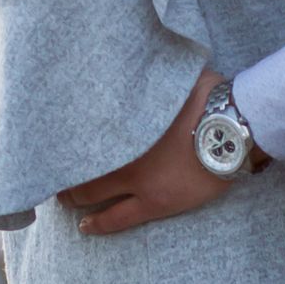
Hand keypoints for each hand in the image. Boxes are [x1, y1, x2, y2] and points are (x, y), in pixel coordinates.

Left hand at [57, 68, 229, 234]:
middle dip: (66, 169)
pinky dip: (98, 223)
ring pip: (93, 193)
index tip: (56, 141)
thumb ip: (154, 75)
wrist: (232, 128)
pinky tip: (84, 226)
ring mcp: (137, 180)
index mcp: (124, 121)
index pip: (84, 133)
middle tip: (52, 172)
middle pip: (82, 163)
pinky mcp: (156, 202)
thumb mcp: (174, 77)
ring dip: (75, 195)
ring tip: (63, 198)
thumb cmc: (208, 97)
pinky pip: (119, 218)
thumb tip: (145, 58)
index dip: (67, 140)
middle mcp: (123, 151)